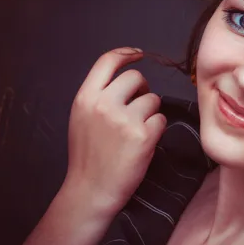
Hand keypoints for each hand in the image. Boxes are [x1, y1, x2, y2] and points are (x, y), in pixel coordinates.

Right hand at [65, 47, 166, 211]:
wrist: (91, 190)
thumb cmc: (89, 156)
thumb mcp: (82, 119)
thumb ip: (100, 97)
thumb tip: (126, 80)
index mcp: (85, 98)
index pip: (107, 62)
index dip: (126, 54)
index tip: (138, 54)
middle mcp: (104, 104)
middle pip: (136, 78)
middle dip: (143, 90)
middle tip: (138, 108)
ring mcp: (124, 119)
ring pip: (153, 99)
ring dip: (150, 113)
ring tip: (136, 132)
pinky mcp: (143, 135)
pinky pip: (161, 119)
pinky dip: (157, 130)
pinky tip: (143, 143)